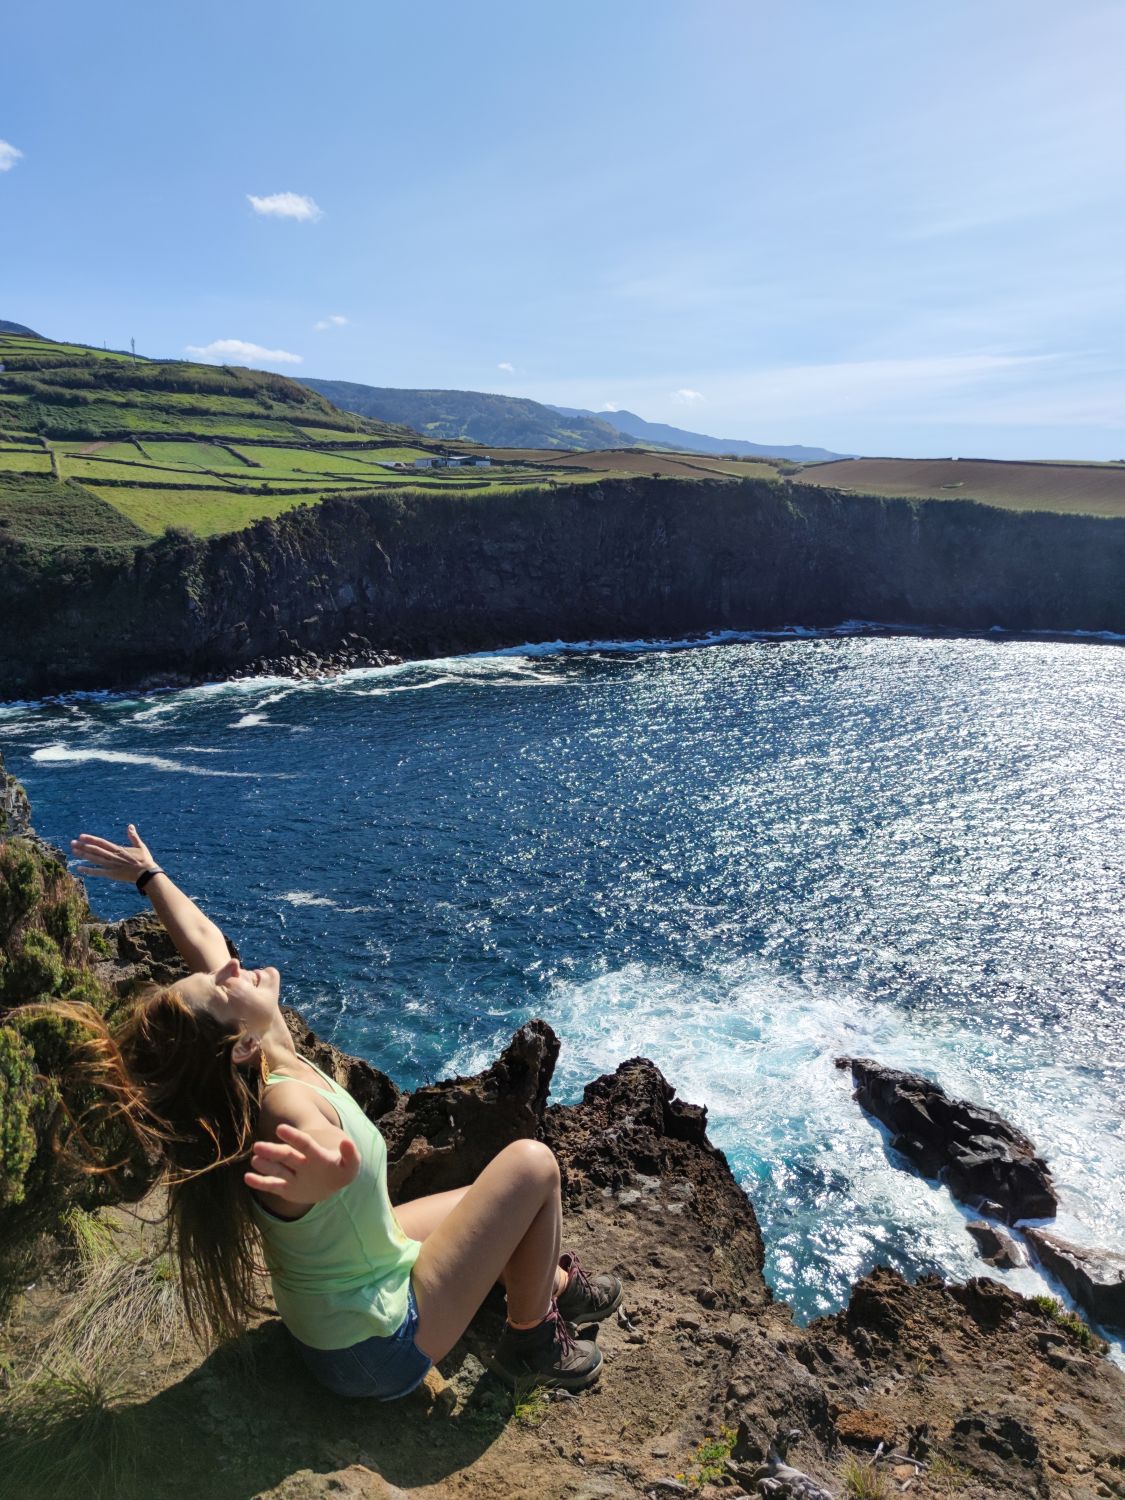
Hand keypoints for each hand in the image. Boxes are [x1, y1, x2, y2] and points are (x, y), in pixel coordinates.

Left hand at [71, 824, 158, 882]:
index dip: (90, 839)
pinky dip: (88, 870)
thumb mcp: (140, 846)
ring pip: (94, 859)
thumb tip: (130, 825)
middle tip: (72, 843)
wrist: (147, 874)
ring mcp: (111, 866)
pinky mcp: (111, 874)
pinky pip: (98, 872)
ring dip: (83, 855)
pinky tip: (79, 868)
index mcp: (118, 849)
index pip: (101, 843)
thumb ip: (133, 836)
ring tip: (73, 851)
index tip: (81, 836)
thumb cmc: (145, 859)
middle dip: (83, 846)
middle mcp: (112, 856)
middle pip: (95, 850)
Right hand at [244, 1124, 360, 1204]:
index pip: (303, 1144)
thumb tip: (347, 1142)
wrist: (332, 1181)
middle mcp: (301, 1162)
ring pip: (277, 1169)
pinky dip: (260, 1183)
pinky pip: (273, 1185)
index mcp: (316, 1154)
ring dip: (266, 1165)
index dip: (293, 1137)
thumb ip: (351, 1155)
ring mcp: (293, 1175)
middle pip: (286, 1156)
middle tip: (257, 1146)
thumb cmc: (341, 1170)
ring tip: (255, 1159)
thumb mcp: (351, 1165)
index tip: (280, 1129)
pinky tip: (247, 1178)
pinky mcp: (287, 1188)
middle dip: (273, 1151)